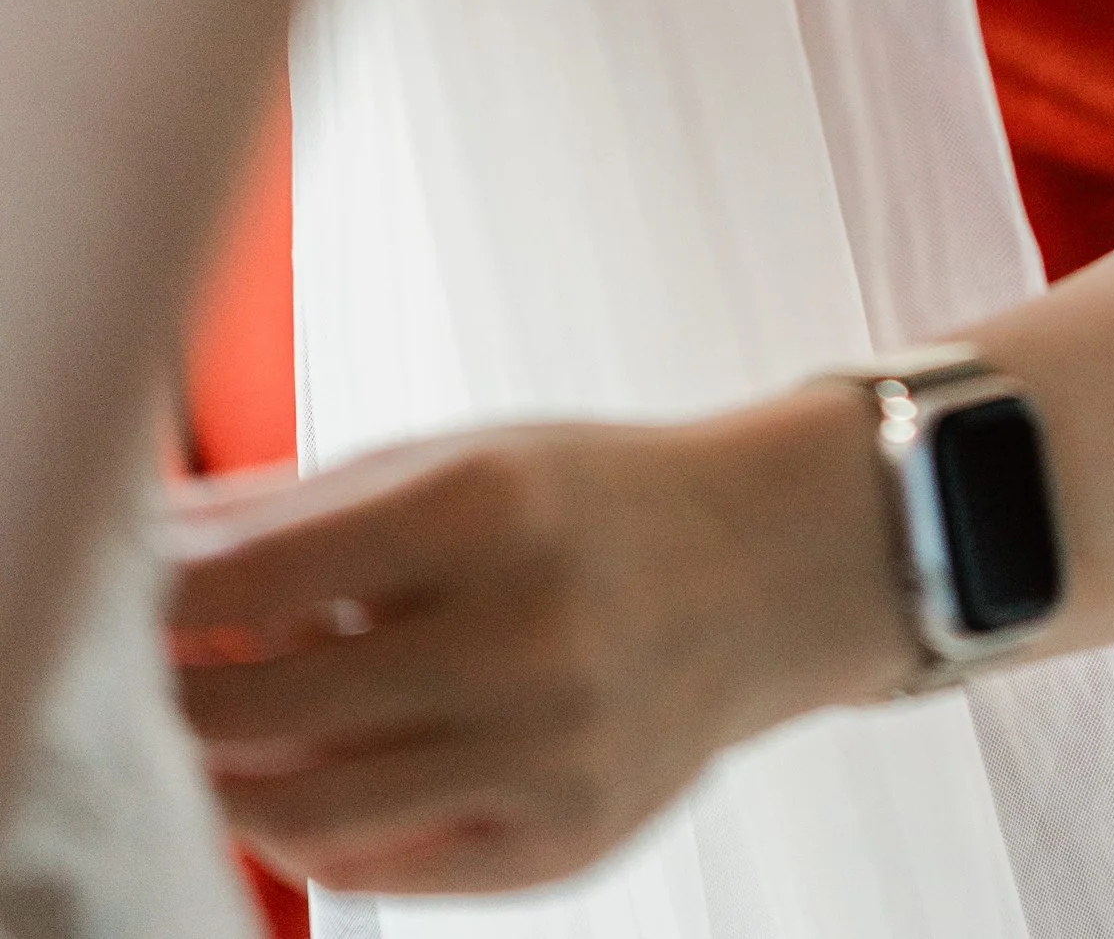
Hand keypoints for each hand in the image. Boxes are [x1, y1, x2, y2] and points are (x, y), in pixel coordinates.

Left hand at [163, 389, 906, 892]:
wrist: (766, 568)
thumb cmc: (590, 502)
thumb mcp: (458, 458)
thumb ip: (302, 508)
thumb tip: (155, 551)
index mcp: (487, 507)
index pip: (254, 583)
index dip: (166, 606)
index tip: (136, 607)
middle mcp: (520, 635)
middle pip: (260, 714)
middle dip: (181, 704)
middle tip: (160, 683)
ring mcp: (544, 754)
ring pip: (303, 814)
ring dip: (232, 780)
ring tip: (225, 735)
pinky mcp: (562, 844)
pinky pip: (381, 867)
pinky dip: (318, 830)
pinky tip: (312, 774)